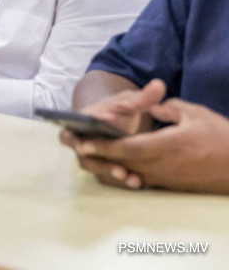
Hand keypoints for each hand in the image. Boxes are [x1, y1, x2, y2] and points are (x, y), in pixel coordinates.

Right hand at [59, 78, 165, 188]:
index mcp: (80, 122)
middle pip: (83, 156)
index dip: (79, 139)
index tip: (92, 146)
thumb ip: (143, 97)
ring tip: (132, 180)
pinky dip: (120, 182)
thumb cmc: (119, 109)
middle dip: (100, 164)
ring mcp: (91, 156)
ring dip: (112, 175)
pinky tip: (138, 184)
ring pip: (96, 169)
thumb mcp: (129, 101)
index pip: (71, 132)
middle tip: (119, 170)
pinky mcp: (103, 167)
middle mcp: (81, 141)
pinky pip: (107, 177)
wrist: (114, 119)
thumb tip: (159, 85)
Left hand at [66, 97, 228, 193]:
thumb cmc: (221, 137)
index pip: (127, 147)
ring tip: (89, 155)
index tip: (83, 141)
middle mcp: (162, 165)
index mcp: (166, 145)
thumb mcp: (195, 113)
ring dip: (108, 165)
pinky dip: (125, 172)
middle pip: (122, 161)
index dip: (103, 145)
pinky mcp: (170, 184)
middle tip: (76, 147)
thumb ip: (166, 107)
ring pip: (129, 172)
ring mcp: (166, 177)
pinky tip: (114, 166)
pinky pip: (142, 178)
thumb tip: (149, 107)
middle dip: (97, 155)